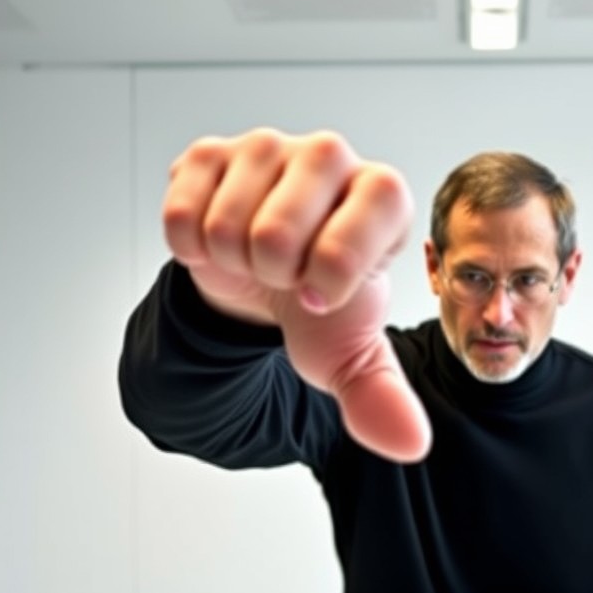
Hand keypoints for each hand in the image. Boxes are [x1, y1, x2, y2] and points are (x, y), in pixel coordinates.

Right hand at [162, 128, 430, 462]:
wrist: (266, 283)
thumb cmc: (320, 307)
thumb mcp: (351, 356)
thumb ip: (382, 397)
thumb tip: (410, 445)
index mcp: (384, 196)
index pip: (351, 241)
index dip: (327, 285)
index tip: (320, 297)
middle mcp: (331, 157)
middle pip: (275, 238)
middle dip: (274, 280)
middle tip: (287, 277)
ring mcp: (268, 146)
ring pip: (227, 229)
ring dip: (235, 266)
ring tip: (258, 260)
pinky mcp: (210, 152)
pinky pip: (183, 218)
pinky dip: (194, 251)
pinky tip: (221, 243)